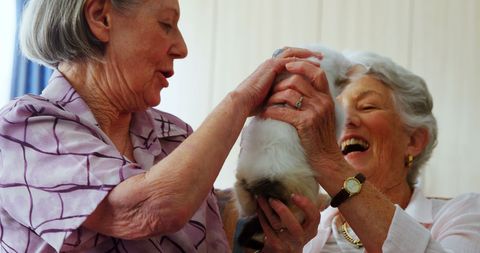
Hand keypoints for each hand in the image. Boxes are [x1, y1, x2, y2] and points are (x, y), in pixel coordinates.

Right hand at [233, 48, 322, 115]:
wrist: (243, 103)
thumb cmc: (254, 106)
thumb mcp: (271, 99)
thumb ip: (280, 96)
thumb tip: (291, 104)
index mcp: (270, 71)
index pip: (287, 61)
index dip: (301, 61)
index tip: (314, 64)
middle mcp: (270, 65)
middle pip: (291, 53)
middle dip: (307, 54)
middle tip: (321, 57)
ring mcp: (271, 64)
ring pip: (292, 53)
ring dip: (307, 54)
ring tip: (319, 57)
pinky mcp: (272, 66)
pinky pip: (290, 59)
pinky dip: (301, 59)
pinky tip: (312, 63)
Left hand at [257, 194, 319, 252]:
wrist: (284, 252)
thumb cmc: (293, 233)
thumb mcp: (303, 224)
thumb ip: (305, 210)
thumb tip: (303, 185)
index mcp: (311, 229)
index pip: (314, 217)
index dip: (306, 205)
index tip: (294, 195)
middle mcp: (300, 238)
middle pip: (293, 224)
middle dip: (282, 210)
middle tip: (272, 198)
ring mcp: (288, 243)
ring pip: (276, 225)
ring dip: (266, 210)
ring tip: (261, 198)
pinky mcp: (275, 245)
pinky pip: (267, 229)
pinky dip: (261, 217)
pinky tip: (259, 209)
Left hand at [262, 55, 344, 176]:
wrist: (326, 159)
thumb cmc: (321, 138)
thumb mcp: (325, 115)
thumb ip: (316, 100)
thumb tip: (301, 87)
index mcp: (327, 97)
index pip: (317, 72)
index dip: (302, 66)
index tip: (288, 65)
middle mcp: (323, 101)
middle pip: (297, 80)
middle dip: (280, 84)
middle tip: (271, 92)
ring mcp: (315, 112)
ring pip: (289, 93)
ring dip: (274, 97)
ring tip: (268, 104)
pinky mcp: (306, 123)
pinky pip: (284, 111)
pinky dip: (272, 110)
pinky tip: (266, 113)